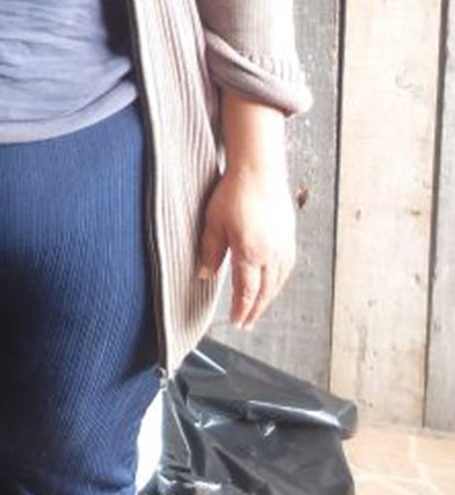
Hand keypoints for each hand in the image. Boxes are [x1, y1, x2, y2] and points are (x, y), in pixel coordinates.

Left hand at [198, 161, 296, 327]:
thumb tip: (204, 275)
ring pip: (278, 281)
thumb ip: (209, 251)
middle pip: (265, 291)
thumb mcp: (213, 223)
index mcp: (250, 253)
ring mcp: (284, 246)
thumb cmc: (233, 193)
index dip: (242, 309)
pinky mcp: (289, 236)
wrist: (259, 171)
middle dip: (256, 310)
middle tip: (247, 324)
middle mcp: (271, 254)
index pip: (247, 291)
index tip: (237, 322)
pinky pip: (286, 268)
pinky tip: (273, 282)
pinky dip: (279, 281)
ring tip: (258, 308)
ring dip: (269, 298)